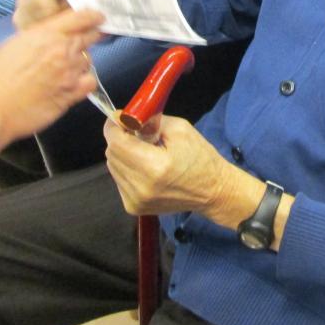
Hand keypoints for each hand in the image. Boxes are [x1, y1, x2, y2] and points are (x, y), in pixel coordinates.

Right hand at [0, 8, 104, 159]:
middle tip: (86, 40)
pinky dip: (85, 82)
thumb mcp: (12, 46)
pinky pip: (90, 83)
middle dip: (90, 37)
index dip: (93, 16)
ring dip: (80, 62)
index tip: (98, 17)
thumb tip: (45, 43)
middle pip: (89, 37)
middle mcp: (61, 50)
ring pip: (88, 61)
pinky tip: (75, 85)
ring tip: (66, 69)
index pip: (80, 17)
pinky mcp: (71, 94)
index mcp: (45, 34)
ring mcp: (69, 72)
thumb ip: (35, 41)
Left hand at [103, 115, 231, 216]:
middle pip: (112, 154)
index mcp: (154, 166)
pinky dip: (128, 169)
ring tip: (146, 153)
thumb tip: (122, 117)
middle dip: (120, 139)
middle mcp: (141, 187)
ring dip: (124, 155)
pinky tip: (145, 168)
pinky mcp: (133, 207)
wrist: (213, 191)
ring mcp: (135, 200)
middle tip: (138, 133)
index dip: (114, 126)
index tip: (121, 118)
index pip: (116, 142)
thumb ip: (148, 120)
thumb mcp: (180, 129)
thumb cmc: (200, 157)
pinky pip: (119, 180)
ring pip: (113, 167)